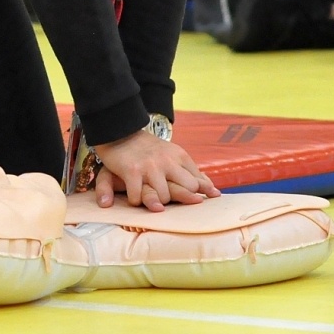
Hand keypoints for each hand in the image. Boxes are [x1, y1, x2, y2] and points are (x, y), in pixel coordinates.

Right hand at [90, 130, 218, 210]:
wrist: (120, 130)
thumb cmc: (148, 148)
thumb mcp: (173, 155)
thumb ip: (191, 173)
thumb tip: (214, 191)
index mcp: (179, 156)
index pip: (197, 181)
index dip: (200, 193)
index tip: (206, 200)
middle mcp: (167, 161)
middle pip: (186, 190)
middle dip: (181, 199)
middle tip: (173, 202)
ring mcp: (150, 167)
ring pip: (163, 197)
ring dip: (156, 203)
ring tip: (150, 201)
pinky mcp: (132, 171)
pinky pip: (138, 196)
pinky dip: (135, 201)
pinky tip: (134, 198)